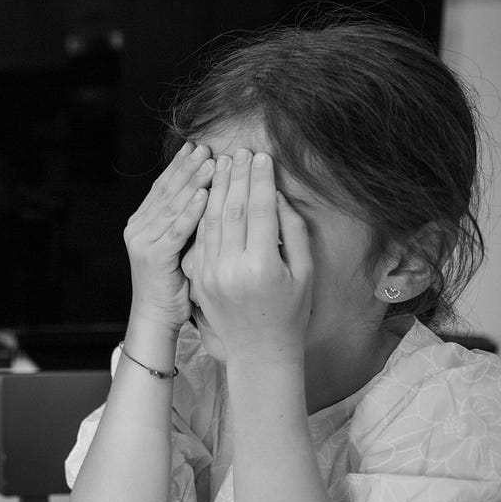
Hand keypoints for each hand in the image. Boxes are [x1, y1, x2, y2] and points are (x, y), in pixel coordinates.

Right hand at [125, 142, 213, 330]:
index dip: (179, 167)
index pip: (162, 188)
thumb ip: (185, 222)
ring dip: (193, 182)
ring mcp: (143, 242)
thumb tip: (208, 192)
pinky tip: (207, 194)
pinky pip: (177, 229)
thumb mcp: (178, 247)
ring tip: (211, 163)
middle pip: (166, 192)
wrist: (156, 317)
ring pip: (172, 205)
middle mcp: (137, 229)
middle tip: (207, 147)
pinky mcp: (153, 256)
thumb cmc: (174, 284)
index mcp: (141, 224)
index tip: (197, 147)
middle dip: (187, 168)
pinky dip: (192, 210)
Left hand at [186, 149, 311, 357]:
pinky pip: (199, 238)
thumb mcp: (304, 272)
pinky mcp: (197, 277)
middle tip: (240, 152)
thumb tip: (275, 196)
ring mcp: (209, 273)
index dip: (260, 180)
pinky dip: (202, 212)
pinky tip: (208, 193)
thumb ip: (293, 232)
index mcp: (262, 266)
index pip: (259, 210)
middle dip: (236, 176)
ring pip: (210, 220)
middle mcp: (231, 268)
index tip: (262, 157)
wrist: (258, 350)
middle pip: (232, 210)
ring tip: (222, 164)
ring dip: (215, 189)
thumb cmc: (290, 311)